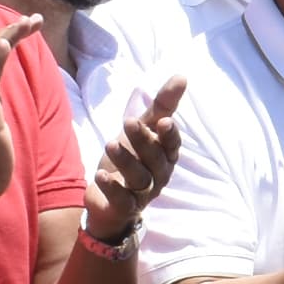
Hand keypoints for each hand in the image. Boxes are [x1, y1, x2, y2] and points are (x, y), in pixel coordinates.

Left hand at [86, 77, 188, 242]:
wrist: (109, 198)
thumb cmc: (132, 158)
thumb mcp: (143, 130)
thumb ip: (161, 106)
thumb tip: (182, 76)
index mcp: (165, 156)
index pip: (172, 145)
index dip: (169, 135)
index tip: (163, 121)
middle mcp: (158, 175)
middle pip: (155, 159)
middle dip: (144, 141)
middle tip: (129, 121)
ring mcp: (142, 193)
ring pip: (139, 178)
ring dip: (126, 161)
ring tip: (110, 143)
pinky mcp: (125, 207)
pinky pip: (122, 200)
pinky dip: (113, 189)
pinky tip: (101, 175)